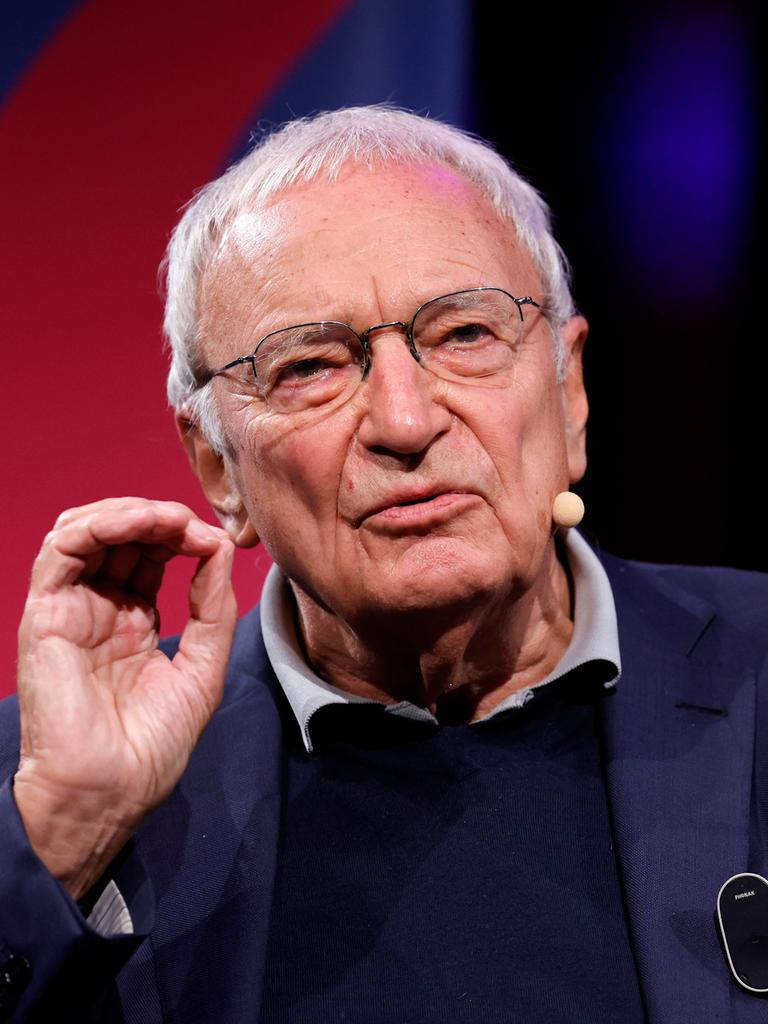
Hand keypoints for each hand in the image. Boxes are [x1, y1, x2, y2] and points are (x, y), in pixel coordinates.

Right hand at [14, 498, 236, 898]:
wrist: (110, 792)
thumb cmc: (151, 746)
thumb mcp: (202, 669)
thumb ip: (213, 608)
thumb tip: (219, 549)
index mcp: (132, 621)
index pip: (151, 555)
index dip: (182, 536)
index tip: (217, 540)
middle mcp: (99, 609)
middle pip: (121, 536)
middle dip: (160, 518)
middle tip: (193, 523)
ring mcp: (70, 609)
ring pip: (87, 531)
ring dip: (130, 512)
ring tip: (168, 518)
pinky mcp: (46, 613)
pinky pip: (61, 550)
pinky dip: (99, 524)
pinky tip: (138, 523)